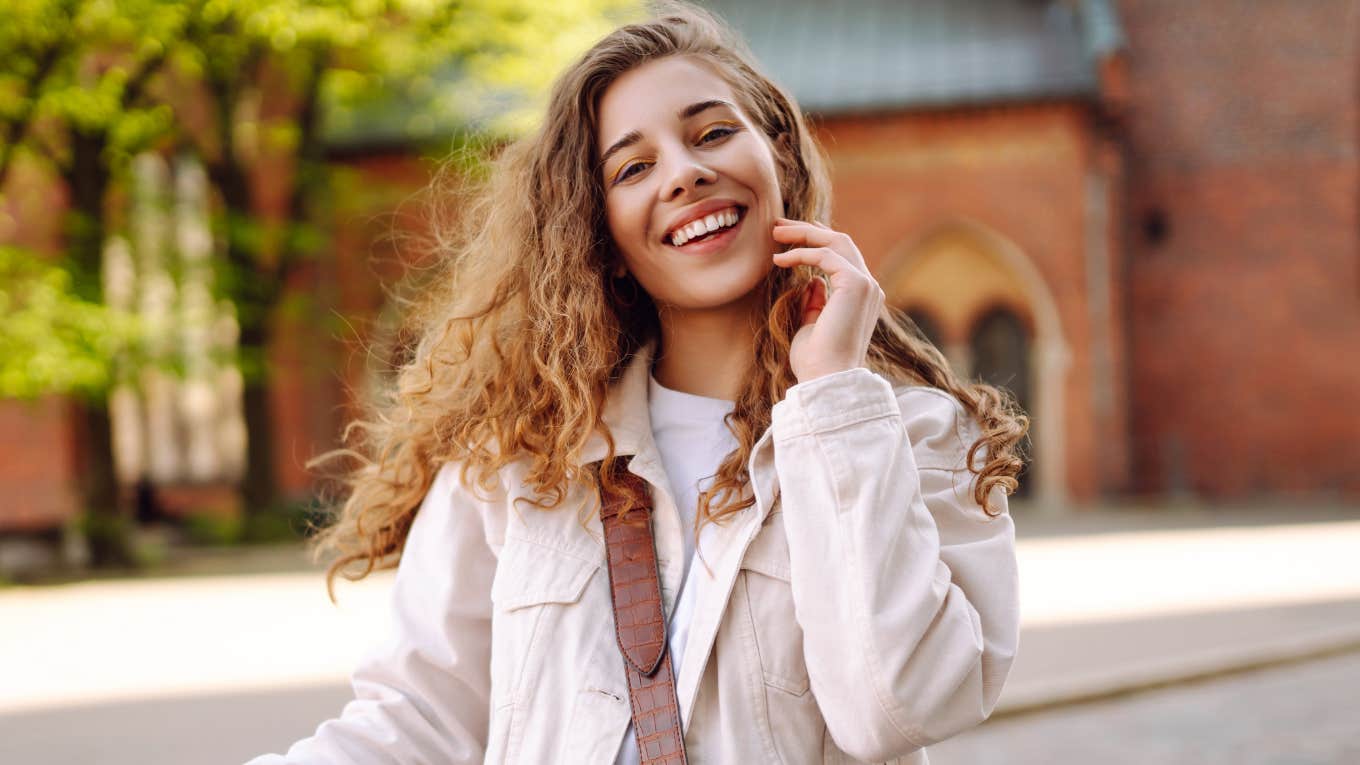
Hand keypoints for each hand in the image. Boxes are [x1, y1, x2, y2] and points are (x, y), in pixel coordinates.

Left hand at [771, 217, 884, 383]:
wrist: (826, 378)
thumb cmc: (816, 360)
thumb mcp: (811, 325)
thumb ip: (815, 302)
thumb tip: (811, 281)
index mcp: (862, 297)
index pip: (844, 256)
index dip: (819, 239)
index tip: (792, 233)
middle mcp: (869, 287)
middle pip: (840, 242)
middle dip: (808, 230)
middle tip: (777, 226)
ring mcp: (866, 285)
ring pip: (836, 242)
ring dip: (803, 234)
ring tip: (775, 234)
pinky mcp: (856, 284)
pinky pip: (826, 255)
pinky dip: (801, 253)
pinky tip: (779, 260)